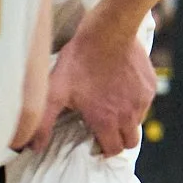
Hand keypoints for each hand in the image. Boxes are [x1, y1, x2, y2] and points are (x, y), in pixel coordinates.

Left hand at [51, 27, 153, 154]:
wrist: (108, 32)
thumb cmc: (79, 62)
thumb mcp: (54, 93)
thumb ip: (43, 123)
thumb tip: (32, 147)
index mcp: (106, 120)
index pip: (113, 150)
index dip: (103, 150)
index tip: (94, 142)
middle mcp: (128, 114)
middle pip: (129, 142)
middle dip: (117, 140)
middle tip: (102, 130)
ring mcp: (142, 100)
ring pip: (138, 123)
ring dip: (125, 122)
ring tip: (108, 108)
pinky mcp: (150, 86)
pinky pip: (144, 104)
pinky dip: (134, 103)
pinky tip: (118, 91)